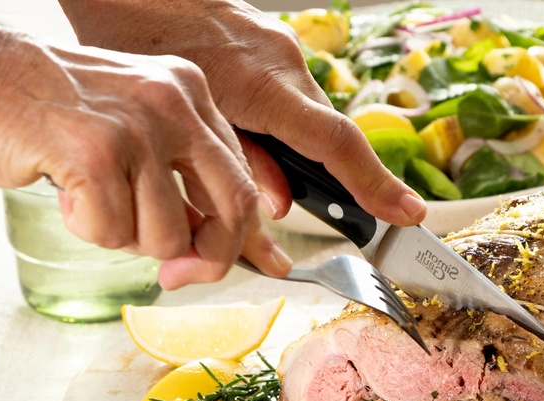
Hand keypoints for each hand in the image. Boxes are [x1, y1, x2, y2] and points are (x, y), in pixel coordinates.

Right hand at [0, 23, 290, 287]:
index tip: (242, 267)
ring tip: (89, 199)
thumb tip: (217, 250)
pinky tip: (64, 194)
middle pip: (231, 209)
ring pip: (166, 235)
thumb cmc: (43, 115)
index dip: (242, 237)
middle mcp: (173, 102)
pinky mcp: (96, 153)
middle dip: (209, 259)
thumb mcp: (129, 131)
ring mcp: (137, 126)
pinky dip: (86, 229)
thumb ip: (175, 179)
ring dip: (124, 237)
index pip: (242, 179)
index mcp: (188, 93)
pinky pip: (113, 233)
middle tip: (175, 277)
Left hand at [57, 0, 428, 228]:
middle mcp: (284, 59)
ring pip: (307, 116)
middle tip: (355, 218)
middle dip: (340, 180)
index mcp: (264, 83)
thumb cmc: (134, 41)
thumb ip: (238, 165)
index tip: (409, 213)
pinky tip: (254, 139)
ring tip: (277, 180)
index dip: (375, 185)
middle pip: (328, 135)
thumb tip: (279, 204)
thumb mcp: (181, 120)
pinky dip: (281, 125)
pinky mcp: (265, 38)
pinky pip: (288, 92)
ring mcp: (278, 44)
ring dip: (301, 154)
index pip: (337, 144)